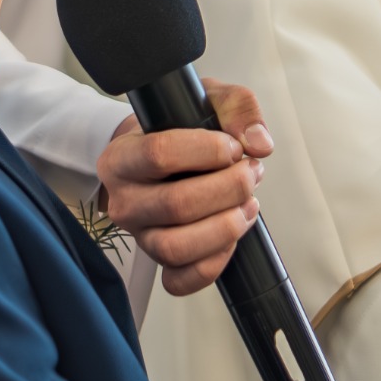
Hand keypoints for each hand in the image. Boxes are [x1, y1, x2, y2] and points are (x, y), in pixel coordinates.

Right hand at [96, 81, 272, 296]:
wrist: (156, 155)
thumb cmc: (177, 128)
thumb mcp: (204, 100)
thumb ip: (236, 107)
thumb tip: (258, 142)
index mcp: (122, 157)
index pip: (159, 154)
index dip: (207, 151)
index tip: (232, 147)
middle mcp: (124, 201)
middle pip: (175, 205)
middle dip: (228, 189)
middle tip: (251, 172)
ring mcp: (140, 235)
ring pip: (176, 246)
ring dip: (225, 227)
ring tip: (249, 204)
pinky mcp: (159, 262)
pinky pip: (180, 280)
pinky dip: (213, 264)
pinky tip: (232, 238)